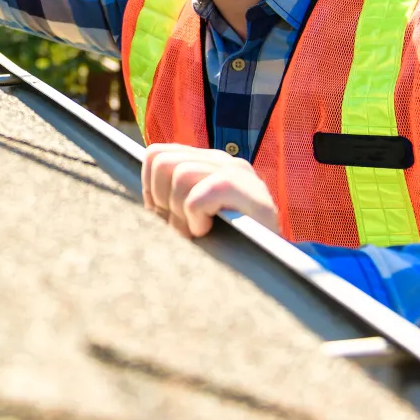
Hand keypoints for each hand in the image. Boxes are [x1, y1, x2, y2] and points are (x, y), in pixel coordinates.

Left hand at [141, 143, 280, 237]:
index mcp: (204, 161)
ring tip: (196, 231)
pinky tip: (208, 230)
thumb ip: (171, 200)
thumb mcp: (192, 216)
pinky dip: (196, 219)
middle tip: (182, 226)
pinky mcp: (247, 190)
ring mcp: (236, 170)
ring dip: (180, 213)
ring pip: (180, 175)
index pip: (156, 154)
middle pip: (162, 162)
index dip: (150, 188)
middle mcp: (220, 159)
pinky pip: (199, 197)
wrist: (276, 264)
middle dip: (162, 200)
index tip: (163, 214)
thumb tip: (143, 203)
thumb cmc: (227, 243)